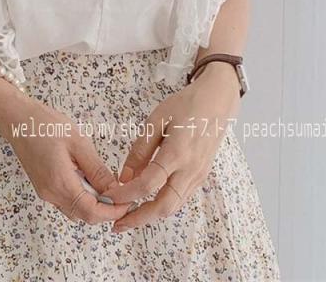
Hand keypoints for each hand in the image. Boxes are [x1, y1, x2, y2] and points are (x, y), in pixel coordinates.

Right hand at [0, 76, 130, 224]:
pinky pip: (67, 202)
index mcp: (60, 183)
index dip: (113, 212)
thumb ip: (96, 169)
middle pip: (84, 216)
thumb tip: (115, 190)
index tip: (129, 201)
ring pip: (75, 212)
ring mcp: (45, 193)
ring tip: (109, 186)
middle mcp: (51, 194)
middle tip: (123, 194)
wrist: (17, 119)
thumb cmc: (46, 124)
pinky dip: (82, 199)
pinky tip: (90, 181)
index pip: (91, 212)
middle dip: (106, 210)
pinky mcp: (43, 187)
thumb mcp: (78, 142)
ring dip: (94, 206)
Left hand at [100, 61, 241, 232]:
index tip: (109, 197)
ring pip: (174, 206)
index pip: (148, 184)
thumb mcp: (156, 119)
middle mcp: (190, 169)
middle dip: (139, 219)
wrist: (217, 102)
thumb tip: (124, 176)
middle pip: (164, 206)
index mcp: (177, 152)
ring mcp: (198, 176)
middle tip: (117, 224)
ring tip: (128, 216)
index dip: (126, 194)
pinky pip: (180, 198)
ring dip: (150, 216)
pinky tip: (147, 202)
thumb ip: (140, 149)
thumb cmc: (185, 105)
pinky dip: (162, 205)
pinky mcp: (201, 176)